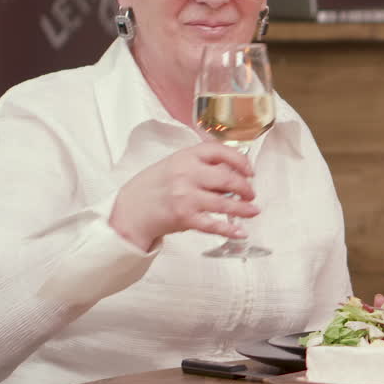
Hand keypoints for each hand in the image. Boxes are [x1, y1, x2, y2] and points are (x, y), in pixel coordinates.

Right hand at [109, 143, 258, 250]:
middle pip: (227, 178)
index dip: (240, 160)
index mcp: (185, 157)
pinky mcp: (184, 217)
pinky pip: (213, 225)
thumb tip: (233, 171)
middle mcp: (186, 174)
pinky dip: (230, 230)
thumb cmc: (154, 186)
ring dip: (244, 208)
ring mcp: (186, 196)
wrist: (130, 210)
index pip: (219, 151)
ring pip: (225, 202)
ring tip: (253, 211)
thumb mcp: (175, 165)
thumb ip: (200, 164)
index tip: (250, 171)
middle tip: (250, 193)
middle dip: (245, 187)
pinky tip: (241, 232)